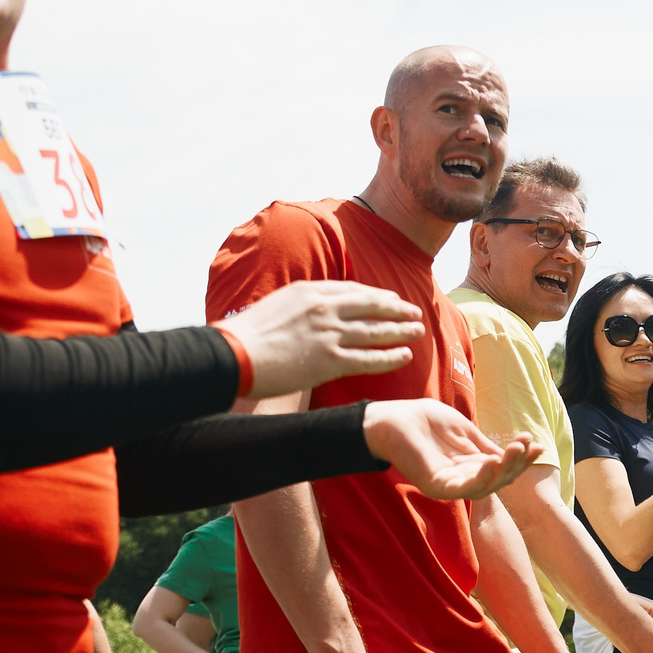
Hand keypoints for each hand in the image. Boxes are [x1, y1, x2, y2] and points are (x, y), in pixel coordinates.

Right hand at [224, 280, 425, 396]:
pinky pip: (369, 358)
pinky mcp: (330, 361)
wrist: (234, 355)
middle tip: (414, 312)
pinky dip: (390, 357)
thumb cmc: (247, 334)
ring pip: (376, 331)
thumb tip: (315, 312)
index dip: (377, 296)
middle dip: (397, 309)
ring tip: (418, 331)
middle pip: (372, 306)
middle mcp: (324, 308)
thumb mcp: (277, 305)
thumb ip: (302, 305)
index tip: (392, 300)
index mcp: (310, 291)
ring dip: (401, 331)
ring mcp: (329, 334)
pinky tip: (405, 355)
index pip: (353, 290)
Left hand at [363, 399, 535, 499]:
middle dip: (516, 463)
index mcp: (470, 464)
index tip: (536, 443)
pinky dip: (481, 478)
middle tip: (526, 445)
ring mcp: (449, 485)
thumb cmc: (423, 421)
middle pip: (498, 479)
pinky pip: (464, 489)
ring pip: (485, 487)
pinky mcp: (436, 486)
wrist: (390, 419)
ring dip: (504, 470)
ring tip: (515, 451)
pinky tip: (492, 462)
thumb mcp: (463, 430)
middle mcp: (462, 478)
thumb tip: (512, 453)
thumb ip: (484, 444)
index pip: (502, 466)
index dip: (520, 457)